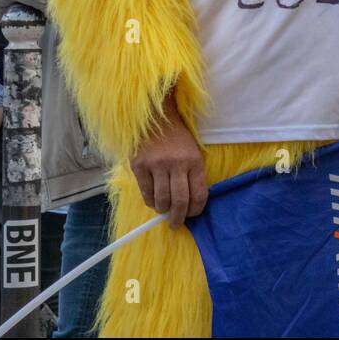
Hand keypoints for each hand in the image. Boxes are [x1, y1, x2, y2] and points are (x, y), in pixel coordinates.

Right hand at [129, 98, 206, 228]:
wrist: (155, 115)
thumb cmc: (177, 137)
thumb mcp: (193, 152)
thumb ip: (193, 175)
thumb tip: (190, 204)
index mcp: (194, 161)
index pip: (198, 195)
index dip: (196, 210)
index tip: (191, 215)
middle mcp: (176, 164)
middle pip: (180, 201)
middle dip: (178, 218)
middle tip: (175, 224)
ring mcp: (157, 165)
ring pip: (161, 199)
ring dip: (162, 210)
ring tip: (163, 210)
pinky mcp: (140, 165)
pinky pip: (145, 192)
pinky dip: (150, 201)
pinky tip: (153, 201)